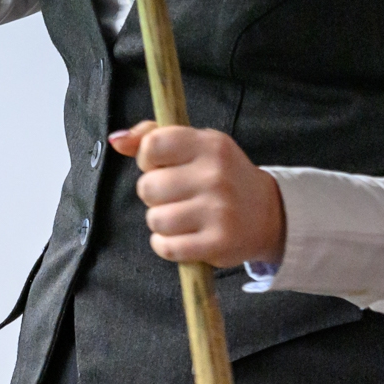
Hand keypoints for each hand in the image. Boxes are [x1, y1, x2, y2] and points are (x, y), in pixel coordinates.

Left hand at [109, 122, 285, 269]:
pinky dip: (166, 244)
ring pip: (154, 219)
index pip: (152, 145)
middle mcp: (215, 175)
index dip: (148, 159)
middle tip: (176, 195)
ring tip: (181, 216)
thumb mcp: (197, 145)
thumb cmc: (221, 175)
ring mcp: (218, 210)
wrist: (267, 213)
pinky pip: (166, 247)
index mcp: (209, 144)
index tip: (162, 166)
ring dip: (160, 221)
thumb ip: (154, 136)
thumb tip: (116, 140)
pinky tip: (182, 236)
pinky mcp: (218, 243)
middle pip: (147, 187)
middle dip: (153, 194)